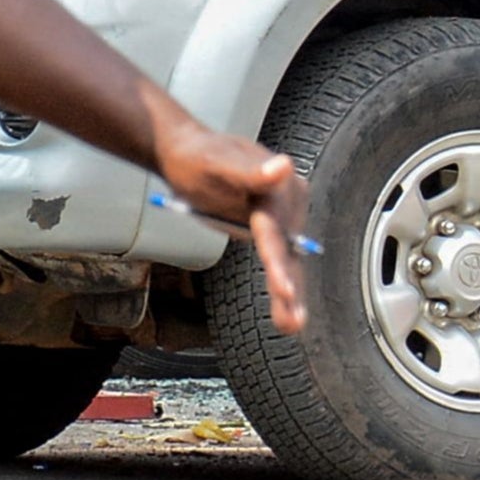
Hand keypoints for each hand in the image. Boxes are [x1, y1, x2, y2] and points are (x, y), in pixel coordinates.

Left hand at [150, 107, 311, 333]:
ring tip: (292, 326)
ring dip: (291, 294)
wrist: (187, 153)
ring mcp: (283, 217)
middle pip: (286, 249)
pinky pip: (280, 259)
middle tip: (292, 321)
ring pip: (288, 260)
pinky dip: (284, 284)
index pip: (276, 229)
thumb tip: (282, 166)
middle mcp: (289, 201)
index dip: (278, 259)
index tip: (283, 288)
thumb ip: (248, 170)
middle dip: (287, 285)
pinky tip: (287, 312)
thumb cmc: (197, 156)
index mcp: (279, 185)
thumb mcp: (215, 161)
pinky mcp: (273, 230)